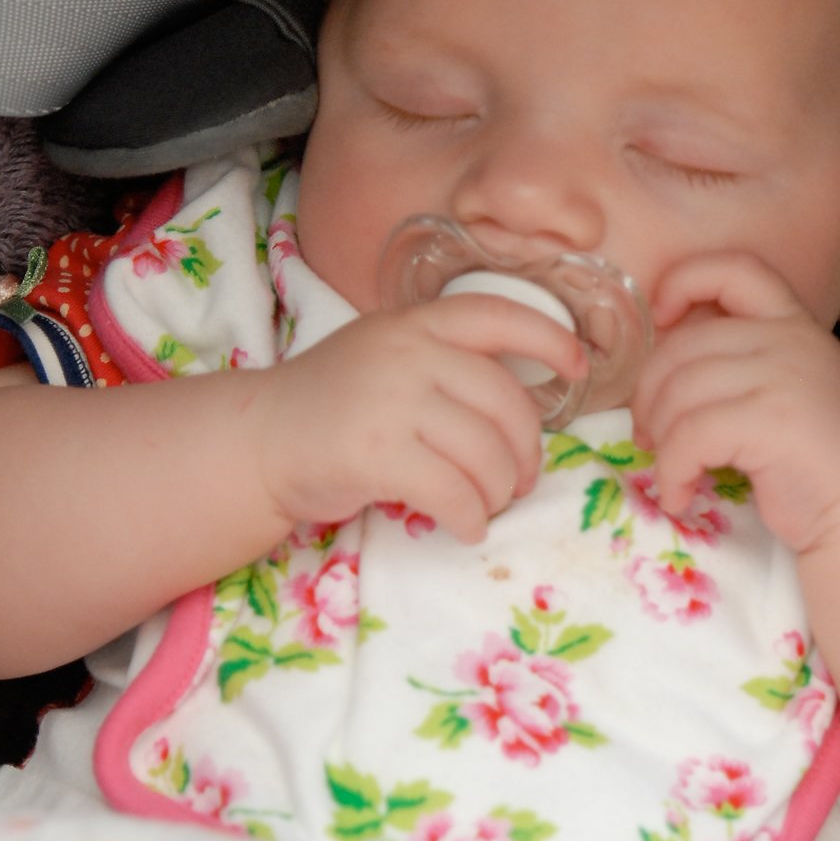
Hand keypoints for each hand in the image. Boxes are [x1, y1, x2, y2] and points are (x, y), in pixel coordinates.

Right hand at [250, 295, 586, 542]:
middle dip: (526, 451)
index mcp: (416, 322)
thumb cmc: (332, 402)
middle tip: (519, 479)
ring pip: (485, 454)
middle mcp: (408, 352)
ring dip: (498, 491)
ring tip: (487, 505)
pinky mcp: (377, 454)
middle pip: (506, 403)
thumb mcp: (386, 353)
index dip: (550, 338)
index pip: (498, 313)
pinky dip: (471, 518)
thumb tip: (521, 398)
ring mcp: (392, 401)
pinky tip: (466, 527)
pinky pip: (454, 493)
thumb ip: (443, 358)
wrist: (260, 439)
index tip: (578, 366)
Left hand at [632, 252, 839, 554]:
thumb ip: (743, 362)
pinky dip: (672, 471)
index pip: (735, 268)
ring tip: (670, 470)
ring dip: (660, 440)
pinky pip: (690, 437)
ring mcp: (784, 377)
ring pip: (680, 393)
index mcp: (794, 323)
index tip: (661, 319)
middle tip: (649, 434)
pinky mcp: (772, 421)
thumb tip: (661, 370)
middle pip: (683, 346)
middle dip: (650, 395)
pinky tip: (679, 495)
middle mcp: (790, 340)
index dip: (685, 280)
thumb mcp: (787, 388)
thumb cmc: (817, 459)